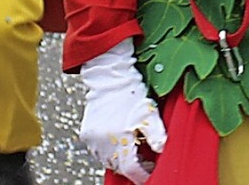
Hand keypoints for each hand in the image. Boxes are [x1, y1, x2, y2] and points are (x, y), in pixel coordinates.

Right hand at [80, 38, 166, 183]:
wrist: (110, 75)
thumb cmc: (130, 91)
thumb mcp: (149, 112)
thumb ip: (157, 134)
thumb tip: (162, 150)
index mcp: (118, 136)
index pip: (130, 169)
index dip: (141, 175)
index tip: (150, 174)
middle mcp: (102, 140)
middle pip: (118, 167)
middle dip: (132, 167)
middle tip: (144, 160)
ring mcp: (92, 137)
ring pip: (107, 161)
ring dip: (120, 160)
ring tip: (132, 148)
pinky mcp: (86, 133)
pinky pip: (98, 151)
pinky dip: (109, 151)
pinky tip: (119, 141)